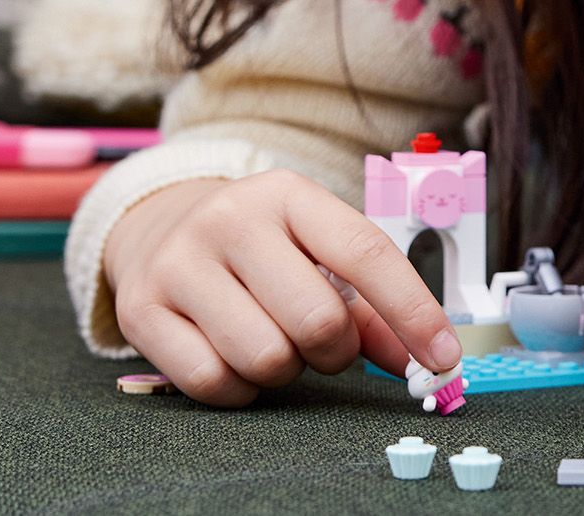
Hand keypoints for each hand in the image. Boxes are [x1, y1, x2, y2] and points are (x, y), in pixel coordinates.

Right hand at [100, 171, 462, 406]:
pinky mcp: (140, 310)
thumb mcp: (319, 255)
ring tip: (273, 343)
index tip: (444, 359)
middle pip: (317, 322)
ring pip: (265, 358)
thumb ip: (375, 309)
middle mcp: (229, 219)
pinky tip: (232, 357)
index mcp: (288, 195)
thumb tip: (431, 361)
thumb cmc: (261, 251)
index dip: (413, 312)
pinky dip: (238, 388)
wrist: (158, 227)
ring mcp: (179, 263)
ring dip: (284, 370)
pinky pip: (213, 382)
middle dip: (335, 352)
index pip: (366, 253)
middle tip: (325, 346)